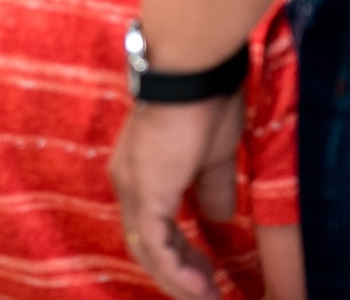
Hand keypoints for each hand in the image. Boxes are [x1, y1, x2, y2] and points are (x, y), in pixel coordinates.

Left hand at [110, 92, 245, 299]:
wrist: (191, 72)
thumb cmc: (204, 100)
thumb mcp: (215, 153)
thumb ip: (215, 187)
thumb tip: (220, 217)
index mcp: (142, 170)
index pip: (153, 225)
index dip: (179, 253)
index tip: (206, 271)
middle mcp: (128, 182)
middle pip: (147, 244)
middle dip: (179, 273)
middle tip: (209, 293)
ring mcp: (133, 188)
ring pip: (148, 250)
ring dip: (178, 279)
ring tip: (207, 298)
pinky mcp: (146, 194)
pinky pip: (156, 244)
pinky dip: (176, 271)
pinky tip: (198, 288)